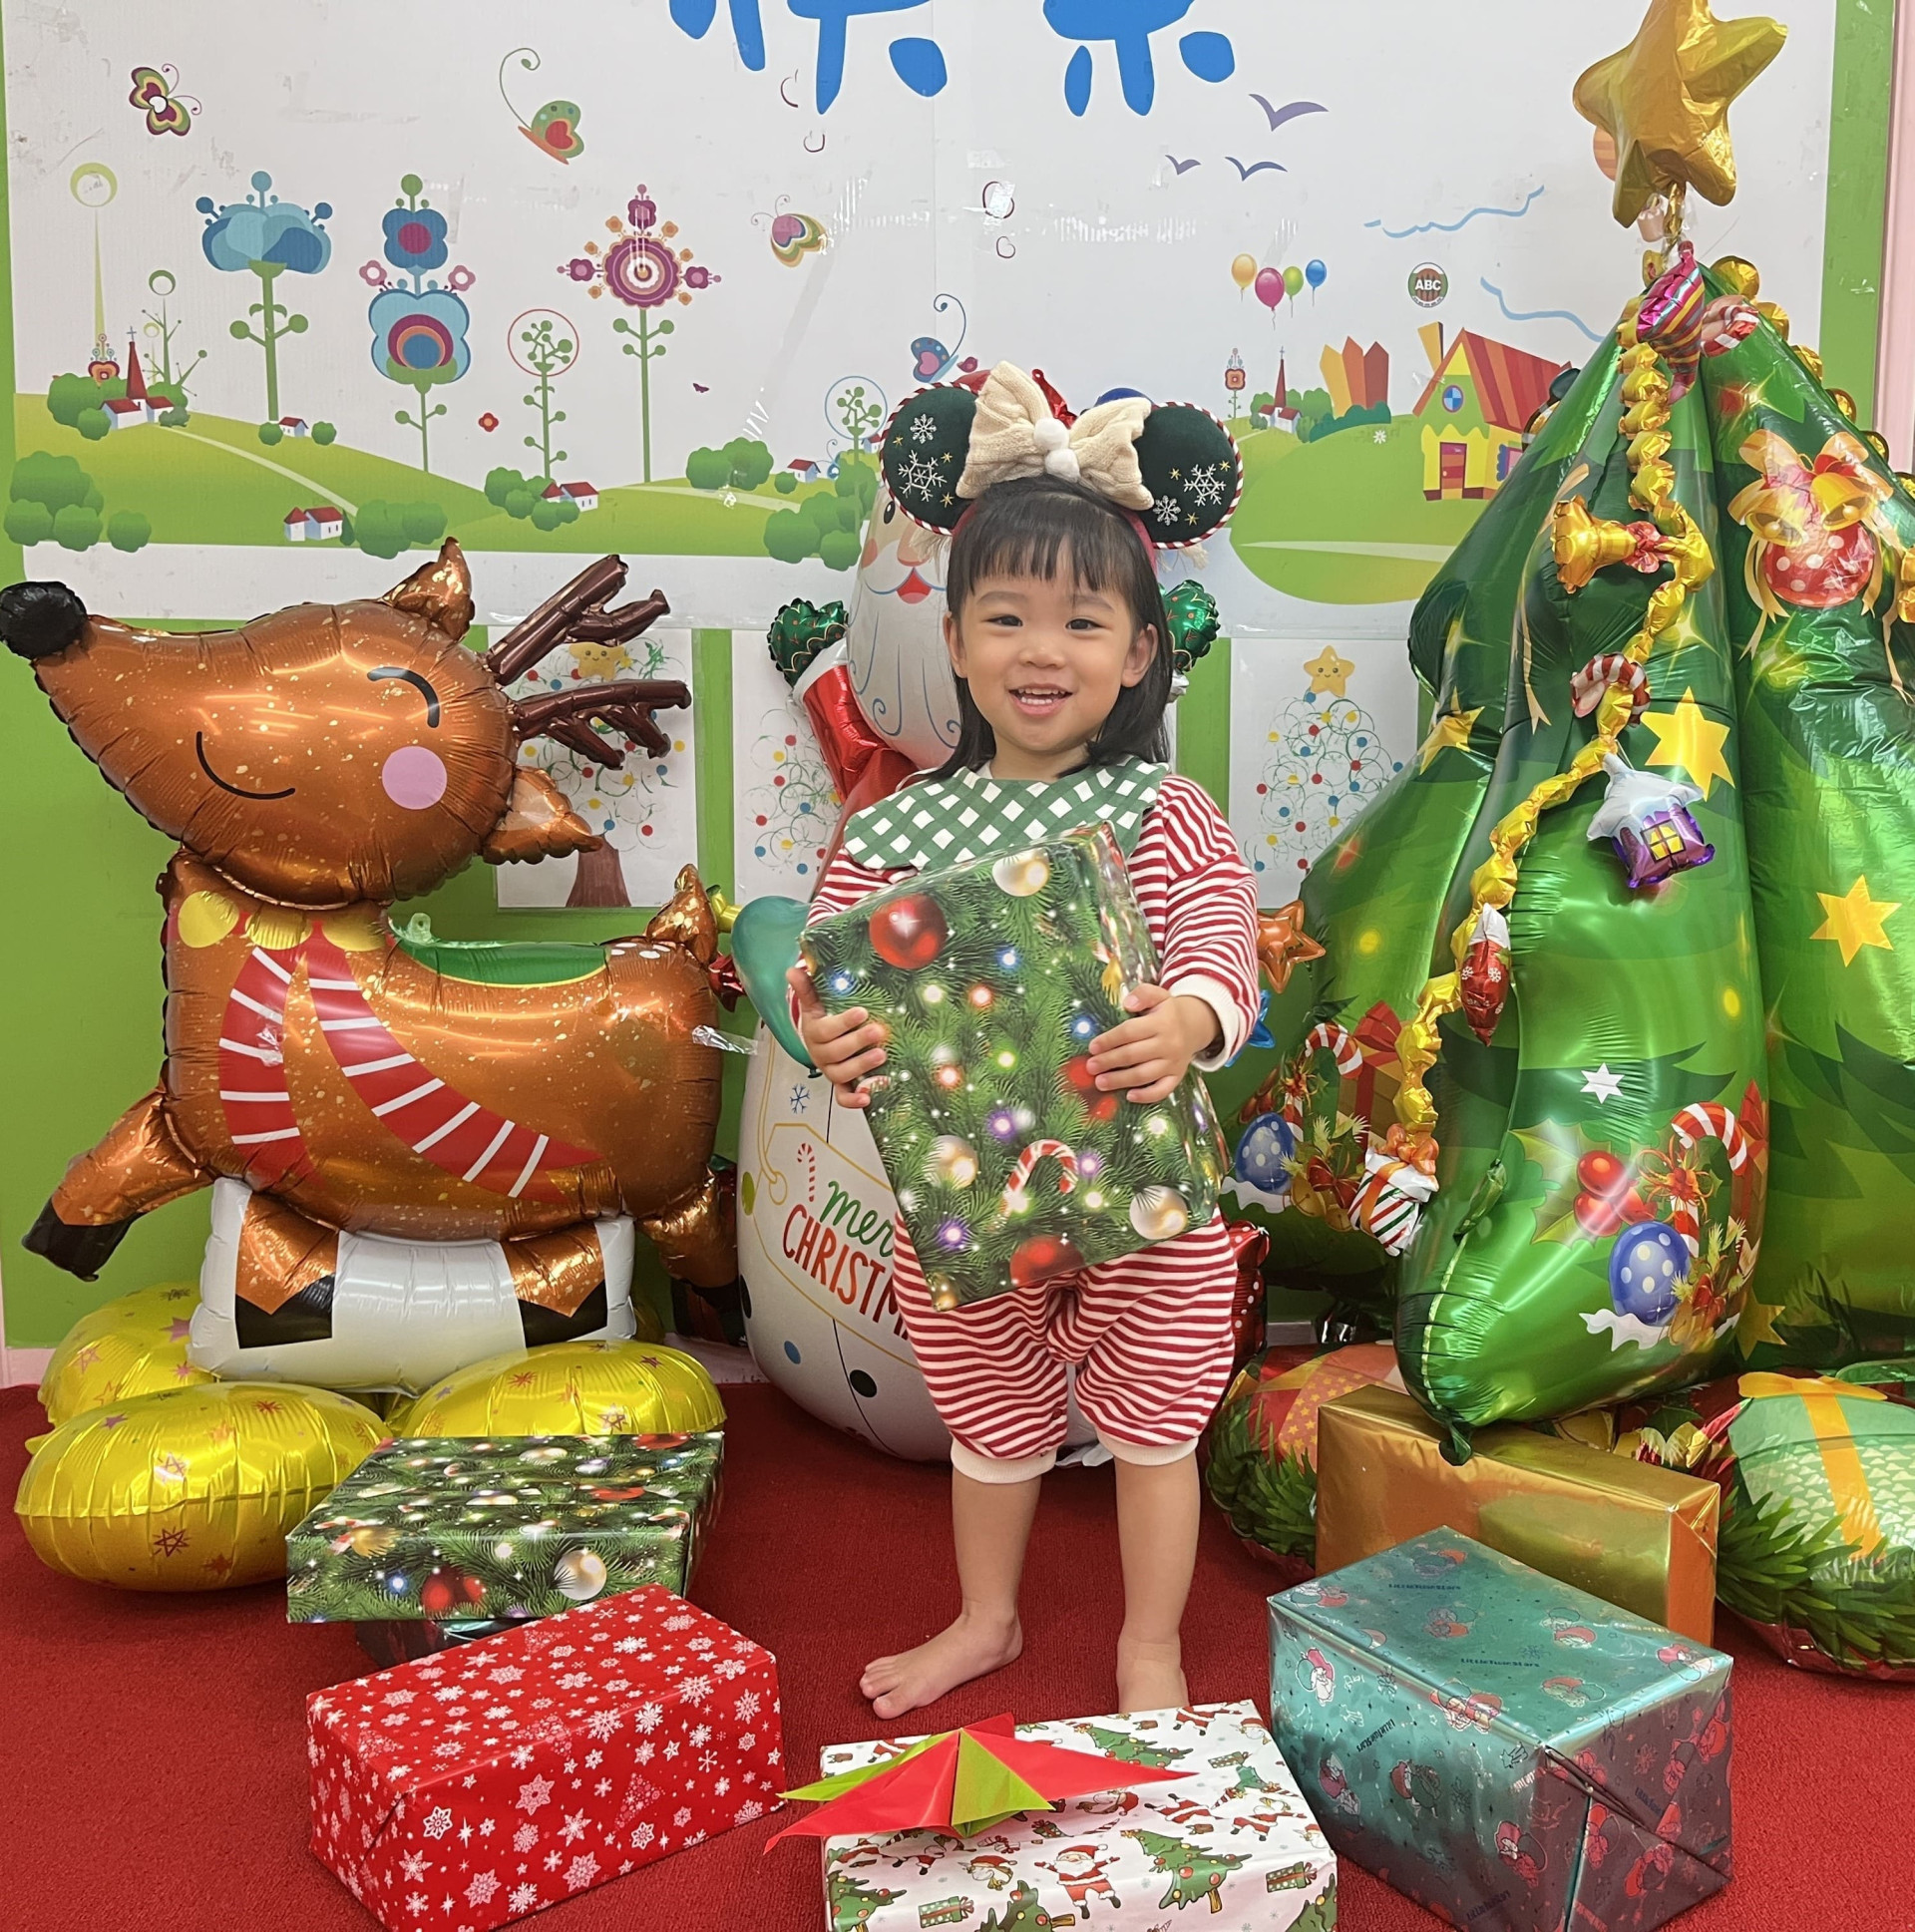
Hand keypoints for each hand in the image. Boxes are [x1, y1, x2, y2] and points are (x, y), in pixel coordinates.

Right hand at [788, 965, 887, 1108]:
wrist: (822, 1040)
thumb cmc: (823, 1019)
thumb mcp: (815, 1003)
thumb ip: (807, 988)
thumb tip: (793, 970)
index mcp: (814, 1033)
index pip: (826, 1030)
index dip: (844, 1022)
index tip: (862, 1011)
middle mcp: (820, 1054)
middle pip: (835, 1052)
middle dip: (857, 1042)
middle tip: (878, 1031)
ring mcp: (831, 1070)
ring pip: (841, 1074)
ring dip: (861, 1066)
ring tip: (881, 1055)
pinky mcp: (841, 1084)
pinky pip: (842, 1097)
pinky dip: (853, 1100)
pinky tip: (868, 1096)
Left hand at [1086, 985, 1218, 1102]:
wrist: (1194, 1027)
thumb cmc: (1167, 1012)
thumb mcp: (1158, 995)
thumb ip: (1142, 994)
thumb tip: (1127, 1003)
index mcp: (1162, 1022)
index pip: (1130, 1032)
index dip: (1109, 1040)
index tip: (1092, 1047)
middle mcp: (1168, 1044)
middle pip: (1133, 1055)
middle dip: (1109, 1062)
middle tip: (1091, 1067)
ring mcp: (1173, 1063)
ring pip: (1144, 1075)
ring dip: (1120, 1081)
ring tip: (1100, 1083)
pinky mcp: (1177, 1077)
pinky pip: (1162, 1090)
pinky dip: (1147, 1096)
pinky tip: (1129, 1096)